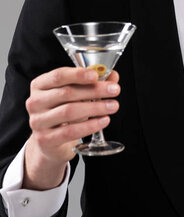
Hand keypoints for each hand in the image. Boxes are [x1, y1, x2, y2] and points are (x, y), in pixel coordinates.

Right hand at [24, 66, 119, 189]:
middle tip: (115, 90)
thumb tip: (113, 75)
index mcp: (40, 85)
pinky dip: (90, 125)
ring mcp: (38, 121)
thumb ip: (93, 83)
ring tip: (113, 106)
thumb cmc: (63, 111)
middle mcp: (35, 101)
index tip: (96, 75)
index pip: (59, 75)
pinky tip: (103, 120)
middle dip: (95, 90)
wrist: (50, 142)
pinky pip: (70, 131)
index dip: (78, 74)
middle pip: (67, 93)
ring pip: (69, 111)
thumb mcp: (76, 94)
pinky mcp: (44, 140)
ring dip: (95, 107)